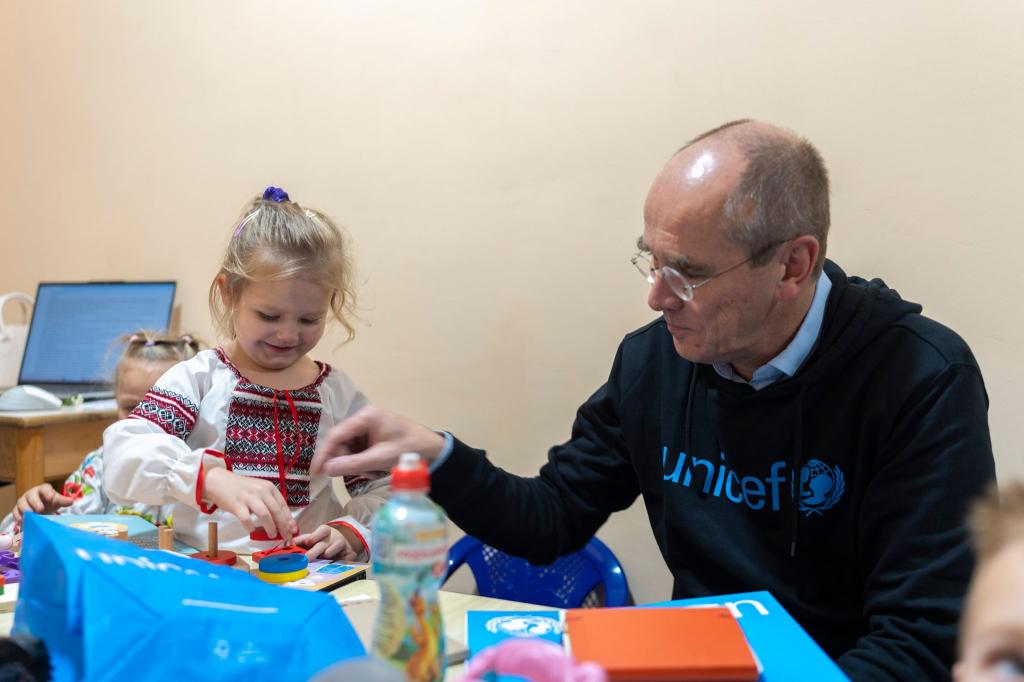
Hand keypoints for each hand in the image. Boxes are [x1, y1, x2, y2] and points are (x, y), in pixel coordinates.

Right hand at [13, 483, 73, 523]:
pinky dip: (18, 516)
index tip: (51, 497)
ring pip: (21, 502)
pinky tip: (22, 521)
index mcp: (43, 490)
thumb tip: (71, 501)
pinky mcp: (17, 509)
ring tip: (30, 515)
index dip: (47, 492)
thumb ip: (62, 501)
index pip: (44, 488)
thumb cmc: (49, 502)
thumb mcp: (56, 501)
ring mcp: (23, 501)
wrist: (39, 508)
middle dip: (35, 502)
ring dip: (25, 509)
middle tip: (40, 509)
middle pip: (32, 496)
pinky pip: (15, 511)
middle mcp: (32, 494)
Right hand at [202, 467, 297, 543]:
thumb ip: (270, 503)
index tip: (293, 530)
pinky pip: (246, 518)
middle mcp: (261, 491)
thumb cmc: (242, 489)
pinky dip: (250, 527)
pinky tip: (251, 530)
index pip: (283, 505)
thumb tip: (283, 521)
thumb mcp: (260, 490)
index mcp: (269, 488)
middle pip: (276, 511)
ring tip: (272, 535)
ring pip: (264, 515)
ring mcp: (249, 497)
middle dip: (283, 526)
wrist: (220, 482)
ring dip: (270, 527)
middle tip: (286, 537)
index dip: (289, 519)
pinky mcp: (237, 504)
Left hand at [294, 524, 360, 560]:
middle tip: (307, 558)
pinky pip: (345, 557)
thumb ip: (301, 541)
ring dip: (327, 554)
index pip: (321, 530)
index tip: (308, 541)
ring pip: (335, 548)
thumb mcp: (312, 538)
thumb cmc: (323, 541)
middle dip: (315, 551)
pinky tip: (335, 563)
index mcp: (324, 531)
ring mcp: (342, 545)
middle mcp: (333, 537)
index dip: (315, 536)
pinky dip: (340, 560)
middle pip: (324, 543)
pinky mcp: (349, 553)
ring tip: (323, 558)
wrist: (342, 543)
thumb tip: (287, 545)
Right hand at [310, 405, 445, 476]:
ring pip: (348, 448)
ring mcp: (368, 427)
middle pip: (341, 442)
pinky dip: (362, 462)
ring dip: (355, 464)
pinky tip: (373, 469)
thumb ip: (354, 464)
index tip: (315, 471)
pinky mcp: (372, 436)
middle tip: (357, 474)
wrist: (433, 450)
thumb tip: (327, 469)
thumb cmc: (410, 449)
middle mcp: (364, 418)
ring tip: (371, 472)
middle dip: (346, 460)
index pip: (337, 434)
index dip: (324, 453)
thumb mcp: (381, 458)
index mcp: (366, 416)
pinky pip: (357, 450)